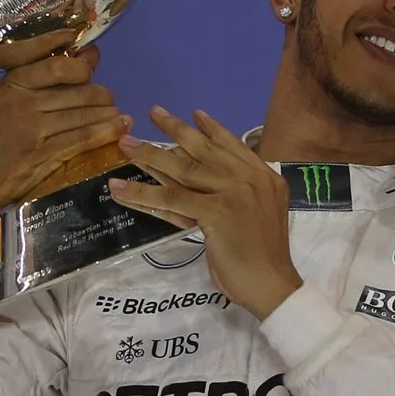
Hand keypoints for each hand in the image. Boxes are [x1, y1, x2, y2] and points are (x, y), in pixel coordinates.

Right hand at [0, 34, 129, 217]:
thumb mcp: (6, 100)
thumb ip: (43, 79)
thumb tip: (90, 56)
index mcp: (13, 83)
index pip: (58, 65)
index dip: (82, 67)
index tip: (92, 69)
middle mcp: (24, 101)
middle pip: (78, 91)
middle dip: (102, 96)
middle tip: (110, 101)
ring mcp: (34, 128)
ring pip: (84, 115)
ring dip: (109, 116)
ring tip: (120, 117)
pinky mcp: (43, 154)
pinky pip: (83, 139)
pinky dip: (105, 133)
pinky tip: (118, 130)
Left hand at [109, 107, 302, 318]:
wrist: (273, 284)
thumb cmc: (266, 257)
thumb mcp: (260, 215)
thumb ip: (240, 195)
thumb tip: (208, 184)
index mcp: (264, 177)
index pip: (233, 146)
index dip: (213, 129)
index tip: (195, 114)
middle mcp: (250, 179)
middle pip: (205, 150)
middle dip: (176, 129)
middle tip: (154, 112)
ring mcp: (233, 193)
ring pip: (184, 170)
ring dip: (151, 155)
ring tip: (126, 146)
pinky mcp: (216, 212)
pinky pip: (172, 198)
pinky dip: (143, 193)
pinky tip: (121, 188)